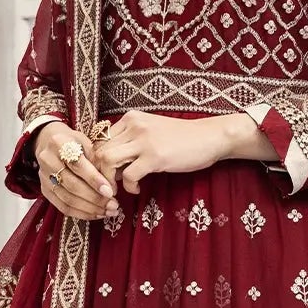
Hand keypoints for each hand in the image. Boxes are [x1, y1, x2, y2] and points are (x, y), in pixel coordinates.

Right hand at [34, 122, 116, 220]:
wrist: (48, 142)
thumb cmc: (74, 142)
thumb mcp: (87, 142)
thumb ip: (97, 161)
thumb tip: (110, 187)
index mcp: (60, 143)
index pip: (77, 164)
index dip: (94, 180)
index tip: (110, 192)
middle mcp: (48, 160)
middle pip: (72, 185)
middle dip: (95, 198)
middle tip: (114, 205)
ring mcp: (43, 177)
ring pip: (68, 199)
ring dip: (91, 209)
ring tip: (109, 211)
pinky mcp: (44, 190)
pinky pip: (63, 207)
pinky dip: (82, 213)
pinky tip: (97, 214)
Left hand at [94, 112, 241, 193]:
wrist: (210, 137)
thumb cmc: (182, 138)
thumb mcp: (151, 131)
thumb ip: (131, 141)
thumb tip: (111, 164)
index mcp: (131, 118)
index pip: (100, 138)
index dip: (98, 159)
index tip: (106, 172)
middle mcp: (134, 125)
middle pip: (99, 149)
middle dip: (99, 172)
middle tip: (110, 185)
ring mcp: (144, 140)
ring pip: (107, 160)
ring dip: (109, 179)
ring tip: (118, 188)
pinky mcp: (155, 156)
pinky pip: (128, 174)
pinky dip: (128, 186)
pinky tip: (136, 189)